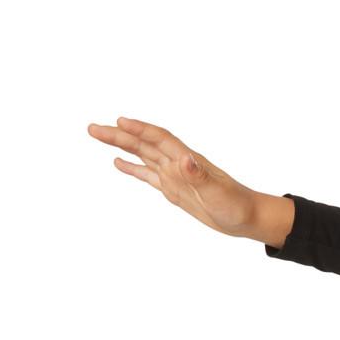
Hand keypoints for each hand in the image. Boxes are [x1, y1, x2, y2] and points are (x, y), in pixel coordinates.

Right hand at [85, 116, 269, 240]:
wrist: (247, 218)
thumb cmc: (237, 206)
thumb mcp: (218, 193)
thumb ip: (200, 176)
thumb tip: (185, 159)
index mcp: (187, 160)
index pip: (159, 139)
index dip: (140, 129)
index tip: (118, 121)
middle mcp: (178, 163)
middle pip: (144, 143)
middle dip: (119, 135)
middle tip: (92, 128)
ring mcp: (174, 175)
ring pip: (142, 154)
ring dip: (121, 145)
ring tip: (97, 135)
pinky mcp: (173, 189)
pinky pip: (148, 175)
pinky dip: (133, 168)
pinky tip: (118, 162)